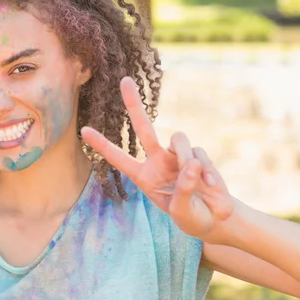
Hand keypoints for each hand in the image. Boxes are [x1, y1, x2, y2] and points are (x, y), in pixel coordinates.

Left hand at [81, 77, 234, 242]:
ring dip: (187, 157)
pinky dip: (206, 170)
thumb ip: (184, 189)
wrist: (215, 218)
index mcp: (144, 177)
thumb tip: (190, 162)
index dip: (102, 145)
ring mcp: (178, 156)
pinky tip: (211, 187)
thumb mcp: (182, 211)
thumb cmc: (191, 217)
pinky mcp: (198, 155)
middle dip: (134, 104)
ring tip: (198, 182)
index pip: (119, 158)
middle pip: (144, 128)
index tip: (83, 130)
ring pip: (179, 138)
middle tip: (124, 81)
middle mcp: (158, 161)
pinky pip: (199, 153)